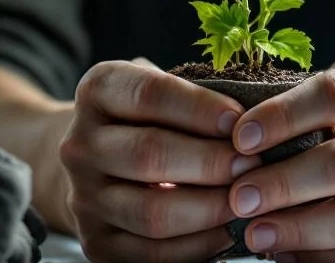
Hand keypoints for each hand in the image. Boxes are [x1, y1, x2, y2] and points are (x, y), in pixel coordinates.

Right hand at [58, 59, 260, 262]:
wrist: (100, 163)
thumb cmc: (151, 118)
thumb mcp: (164, 88)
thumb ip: (197, 93)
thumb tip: (255, 115)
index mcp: (97, 92)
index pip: (148, 95)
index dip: (199, 108)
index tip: (240, 120)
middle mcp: (79, 145)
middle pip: (149, 156)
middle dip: (211, 162)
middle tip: (253, 164)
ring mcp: (84, 198)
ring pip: (152, 213)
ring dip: (210, 209)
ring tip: (247, 199)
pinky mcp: (96, 244)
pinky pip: (153, 255)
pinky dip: (198, 246)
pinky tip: (228, 231)